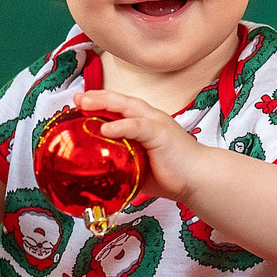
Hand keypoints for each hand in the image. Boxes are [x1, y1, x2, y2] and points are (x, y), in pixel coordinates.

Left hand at [77, 89, 204, 202]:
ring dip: (104, 103)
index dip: (98, 103)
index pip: (118, 108)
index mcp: (144, 123)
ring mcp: (156, 122)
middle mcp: (149, 118)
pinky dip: (120, 126)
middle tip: (77, 98)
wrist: (199, 179)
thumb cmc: (172, 175)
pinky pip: (137, 126)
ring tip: (85, 104)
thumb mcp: (140, 168)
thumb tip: (102, 177)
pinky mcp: (160, 132)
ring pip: (126, 107)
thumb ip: (123, 165)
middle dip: (96, 97)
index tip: (79, 104)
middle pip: (119, 101)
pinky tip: (105, 128)